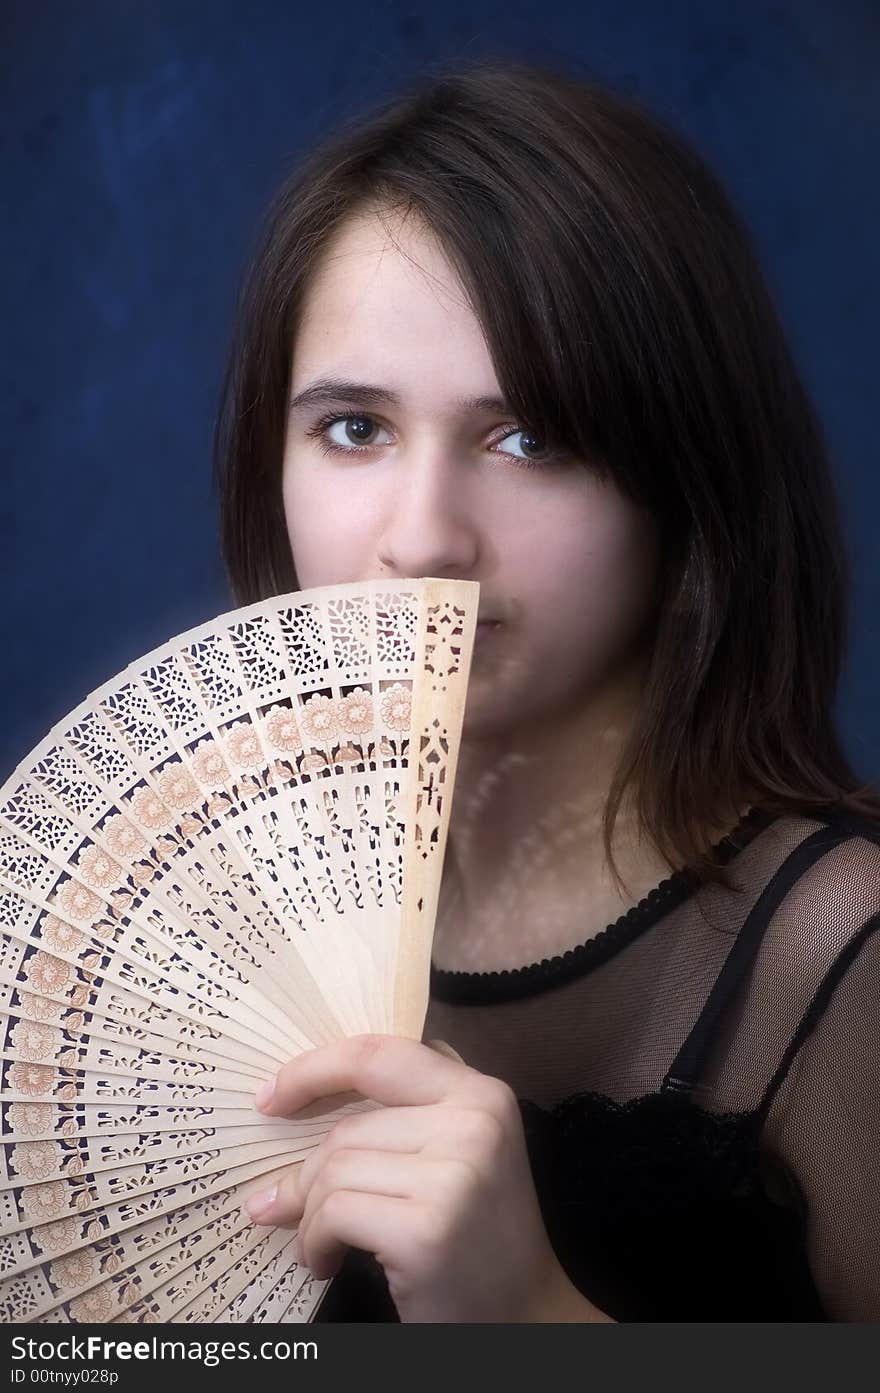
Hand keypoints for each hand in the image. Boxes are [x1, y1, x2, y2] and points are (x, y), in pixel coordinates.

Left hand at [243, 1033, 596, 1321]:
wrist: (529, 1316)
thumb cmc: (479, 1235)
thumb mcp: (462, 1152)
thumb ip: (406, 1111)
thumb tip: (297, 1096)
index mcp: (481, 1094)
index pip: (378, 1054)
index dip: (314, 1068)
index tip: (271, 1095)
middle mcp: (475, 1123)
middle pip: (347, 1128)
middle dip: (305, 1175)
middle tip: (285, 1207)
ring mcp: (455, 1175)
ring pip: (333, 1170)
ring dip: (309, 1215)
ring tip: (321, 1243)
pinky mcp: (426, 1229)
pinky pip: (333, 1213)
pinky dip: (315, 1241)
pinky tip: (326, 1260)